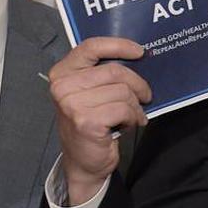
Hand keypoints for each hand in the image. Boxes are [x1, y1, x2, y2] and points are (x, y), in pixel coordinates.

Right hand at [49, 37, 150, 203]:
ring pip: (123, 92)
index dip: (118, 45)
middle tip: (145, 96)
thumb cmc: (90, 124)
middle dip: (137, 84)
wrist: (83, 162)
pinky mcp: (86, 121)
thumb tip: (137, 58)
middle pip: (114, 71)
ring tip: (132, 115)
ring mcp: (72, 105)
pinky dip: (132, 117)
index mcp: (62, 73)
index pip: (91, 47)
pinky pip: (124, 109)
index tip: (139, 51)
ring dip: (135, 106)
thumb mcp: (90, 93)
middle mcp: (62, 87)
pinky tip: (128, 124)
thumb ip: (103, 74)